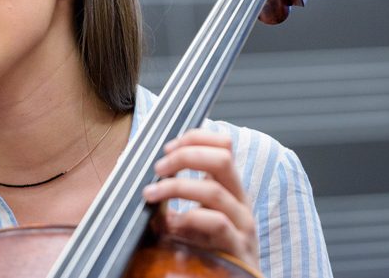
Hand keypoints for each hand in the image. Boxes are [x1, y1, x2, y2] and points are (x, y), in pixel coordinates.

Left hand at [142, 129, 259, 269]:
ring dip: (176, 187)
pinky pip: (217, 223)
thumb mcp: (191, 217)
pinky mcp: (238, 248)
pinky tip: (172, 224)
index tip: (168, 147)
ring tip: (152, 194)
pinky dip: (190, 218)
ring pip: (213, 189)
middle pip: (222, 158)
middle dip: (185, 156)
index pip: (223, 145)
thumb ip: (174, 199)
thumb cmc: (209, 249)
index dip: (195, 138)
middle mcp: (240, 200)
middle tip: (159, 168)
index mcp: (230, 187)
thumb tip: (146, 183)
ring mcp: (242, 223)